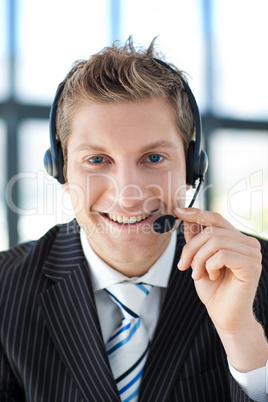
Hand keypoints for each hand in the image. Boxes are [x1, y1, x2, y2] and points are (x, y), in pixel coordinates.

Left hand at [175, 207, 261, 333]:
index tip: (177, 212)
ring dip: (199, 259)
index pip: (216, 218)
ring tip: (197, 274)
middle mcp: (247, 243)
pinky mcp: (252, 266)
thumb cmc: (214, 290)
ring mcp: (252, 254)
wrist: (225, 317)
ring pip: (215, 241)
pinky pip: (222, 254)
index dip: (196, 213)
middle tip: (183, 266)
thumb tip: (186, 218)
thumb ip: (196, 239)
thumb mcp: (199, 260)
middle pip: (211, 230)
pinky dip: (210, 265)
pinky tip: (212, 276)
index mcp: (236, 240)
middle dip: (191, 247)